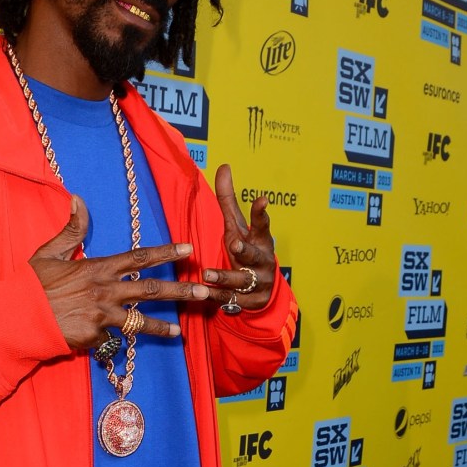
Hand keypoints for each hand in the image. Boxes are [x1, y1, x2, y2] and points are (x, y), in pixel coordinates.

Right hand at [29, 195, 209, 349]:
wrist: (17, 317)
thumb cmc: (32, 284)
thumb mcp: (50, 252)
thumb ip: (71, 230)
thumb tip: (78, 200)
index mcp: (97, 268)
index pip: (139, 258)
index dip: (165, 252)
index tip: (187, 248)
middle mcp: (105, 291)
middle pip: (150, 290)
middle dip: (179, 290)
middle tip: (203, 291)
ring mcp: (101, 316)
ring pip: (140, 321)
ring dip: (162, 326)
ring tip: (181, 331)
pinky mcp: (94, 336)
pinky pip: (110, 338)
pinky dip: (112, 339)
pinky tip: (110, 342)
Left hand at [201, 164, 276, 311]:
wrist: (261, 289)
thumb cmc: (245, 248)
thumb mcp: (236, 225)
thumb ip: (228, 198)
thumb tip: (223, 165)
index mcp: (259, 240)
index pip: (262, 224)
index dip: (261, 213)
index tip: (261, 199)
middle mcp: (261, 260)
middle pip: (253, 255)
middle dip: (244, 250)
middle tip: (234, 244)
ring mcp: (257, 282)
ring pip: (240, 280)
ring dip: (224, 277)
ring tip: (207, 274)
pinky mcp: (249, 301)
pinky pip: (231, 300)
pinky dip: (218, 298)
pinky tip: (204, 295)